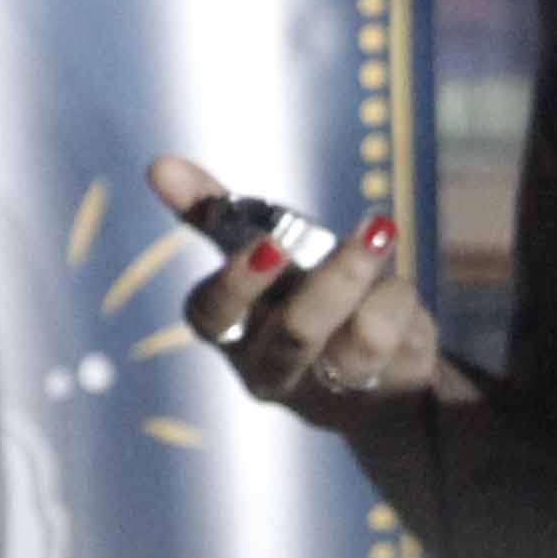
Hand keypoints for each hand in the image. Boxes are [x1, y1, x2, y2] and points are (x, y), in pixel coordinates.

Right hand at [154, 156, 430, 421]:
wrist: (371, 376)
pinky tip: (396, 285)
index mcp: (232, 332)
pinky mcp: (379, 393)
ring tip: (381, 233)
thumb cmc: (300, 298)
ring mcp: (328, 388)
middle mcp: (271, 369)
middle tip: (366, 232)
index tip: (268, 244)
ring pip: (353, 346)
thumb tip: (158, 165)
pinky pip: (395, 345)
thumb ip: (216, 213)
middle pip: (294, 334)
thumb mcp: (263, 254)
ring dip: (376, 284)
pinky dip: (398, 300)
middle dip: (331, 282)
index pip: (212, 317)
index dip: (236, 284)